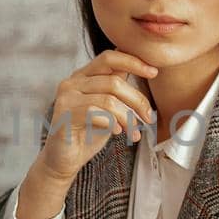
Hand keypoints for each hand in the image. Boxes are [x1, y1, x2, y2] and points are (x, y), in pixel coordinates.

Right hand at [14, 50, 157, 218]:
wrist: (64, 160)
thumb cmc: (88, 134)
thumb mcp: (108, 107)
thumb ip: (118, 89)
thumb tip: (145, 68)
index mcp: (83, 76)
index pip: (109, 57)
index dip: (133, 61)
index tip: (154, 72)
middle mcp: (72, 82)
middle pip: (114, 82)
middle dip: (137, 100)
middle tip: (149, 118)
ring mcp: (66, 97)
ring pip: (108, 100)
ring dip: (127, 118)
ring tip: (134, 132)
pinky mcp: (64, 115)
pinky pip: (97, 114)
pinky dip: (112, 124)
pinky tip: (116, 133)